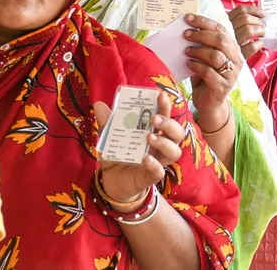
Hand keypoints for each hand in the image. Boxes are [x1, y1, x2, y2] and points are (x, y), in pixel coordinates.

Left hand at [94, 92, 183, 206]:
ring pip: (174, 152)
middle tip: (154, 118)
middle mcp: (159, 145)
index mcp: (152, 131)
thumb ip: (106, 123)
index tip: (160, 95)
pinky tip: (146, 159)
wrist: (111, 182)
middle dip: (169, 123)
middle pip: (177, 133)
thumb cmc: (116, 155)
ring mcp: (157, 161)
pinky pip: (160, 172)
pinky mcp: (150, 177)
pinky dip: (155, 165)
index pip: (165, 116)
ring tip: (149, 137)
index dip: (165, 105)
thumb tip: (99, 104)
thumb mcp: (109, 137)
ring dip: (164, 143)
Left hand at [182, 14, 243, 130]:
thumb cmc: (206, 76)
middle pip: (221, 40)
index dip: (204, 22)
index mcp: (233, 49)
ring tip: (186, 51)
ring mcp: (231, 74)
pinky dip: (196, 66)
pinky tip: (189, 64)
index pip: (221, 29)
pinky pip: (209, 72)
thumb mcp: (205, 57)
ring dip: (198, 51)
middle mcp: (236, 60)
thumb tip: (187, 28)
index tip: (188, 18)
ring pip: (215, 56)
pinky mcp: (222, 87)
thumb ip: (202, 44)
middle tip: (186, 35)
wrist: (209, 102)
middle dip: (201, 35)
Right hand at [229, 5, 265, 59]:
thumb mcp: (233, 29)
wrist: (223, 62)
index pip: (240, 10)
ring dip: (260, 31)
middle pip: (245, 19)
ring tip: (262, 34)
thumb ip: (243, 21)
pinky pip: (251, 47)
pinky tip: (259, 44)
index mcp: (225, 22)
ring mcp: (232, 43)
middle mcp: (227, 31)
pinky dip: (258, 44)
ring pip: (248, 30)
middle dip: (258, 21)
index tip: (263, 14)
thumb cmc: (232, 43)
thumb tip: (262, 15)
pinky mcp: (238, 55)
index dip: (254, 10)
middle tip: (263, 26)